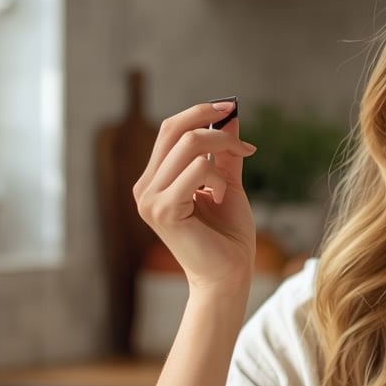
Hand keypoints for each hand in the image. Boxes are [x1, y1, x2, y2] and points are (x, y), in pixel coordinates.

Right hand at [133, 100, 256, 294]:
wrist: (229, 276)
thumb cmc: (228, 237)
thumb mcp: (228, 186)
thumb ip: (225, 154)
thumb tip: (229, 116)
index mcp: (155, 180)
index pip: (169, 130)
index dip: (199, 113)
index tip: (230, 108)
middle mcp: (144, 187)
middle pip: (173, 129)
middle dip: (211, 123)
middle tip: (240, 134)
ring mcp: (149, 199)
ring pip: (188, 145)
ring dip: (221, 153)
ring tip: (229, 185)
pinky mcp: (162, 209)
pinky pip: (197, 169)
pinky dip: (218, 179)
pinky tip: (220, 200)